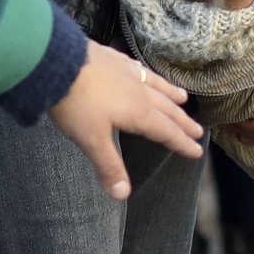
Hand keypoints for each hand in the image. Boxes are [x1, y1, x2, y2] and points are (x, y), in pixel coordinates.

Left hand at [49, 43, 202, 196]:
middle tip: (198, 131)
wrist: (55, 61)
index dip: (182, 143)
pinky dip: (146, 74)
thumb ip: (109, 166)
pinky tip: (143, 71)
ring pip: (155, 85)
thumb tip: (123, 195)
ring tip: (183, 98)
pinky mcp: (111, 58)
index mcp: (138, 112)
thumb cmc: (75, 103)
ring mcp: (126, 72)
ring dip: (170, 94)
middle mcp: (139, 91)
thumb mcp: (91, 140)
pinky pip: (137, 68)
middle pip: (167, 109)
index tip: (197, 151)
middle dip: (183, 122)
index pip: (167, 131)